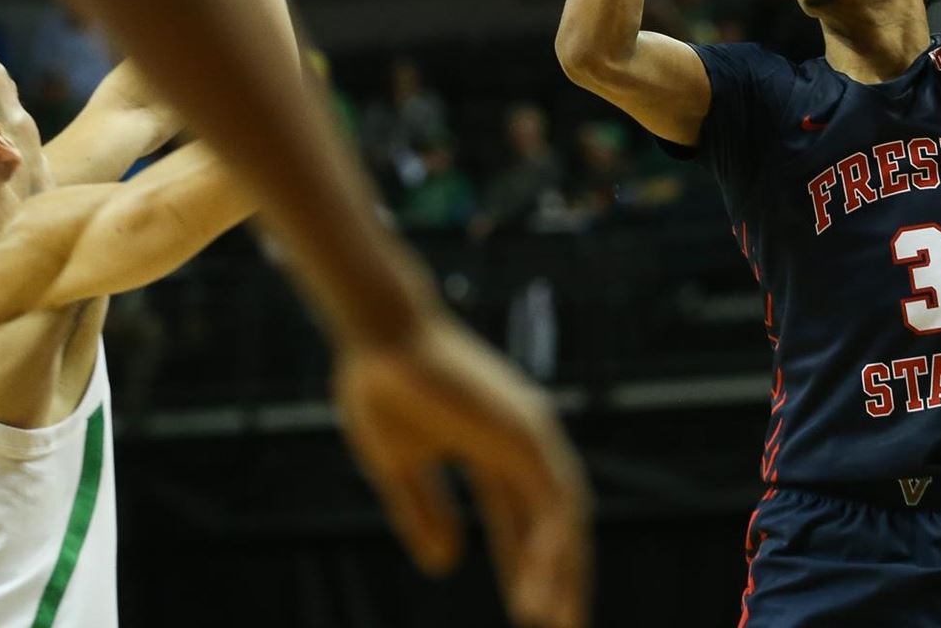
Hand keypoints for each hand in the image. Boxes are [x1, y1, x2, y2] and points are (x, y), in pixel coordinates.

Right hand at [335, 318, 590, 627]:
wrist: (378, 342)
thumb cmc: (380, 391)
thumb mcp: (398, 467)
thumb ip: (423, 513)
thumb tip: (445, 566)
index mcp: (492, 447)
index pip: (523, 517)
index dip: (526, 564)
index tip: (527, 612)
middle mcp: (521, 440)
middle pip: (553, 521)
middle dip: (557, 575)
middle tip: (560, 627)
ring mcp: (530, 433)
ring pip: (563, 515)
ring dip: (561, 569)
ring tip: (549, 620)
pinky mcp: (529, 431)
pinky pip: (556, 498)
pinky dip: (555, 542)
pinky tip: (545, 581)